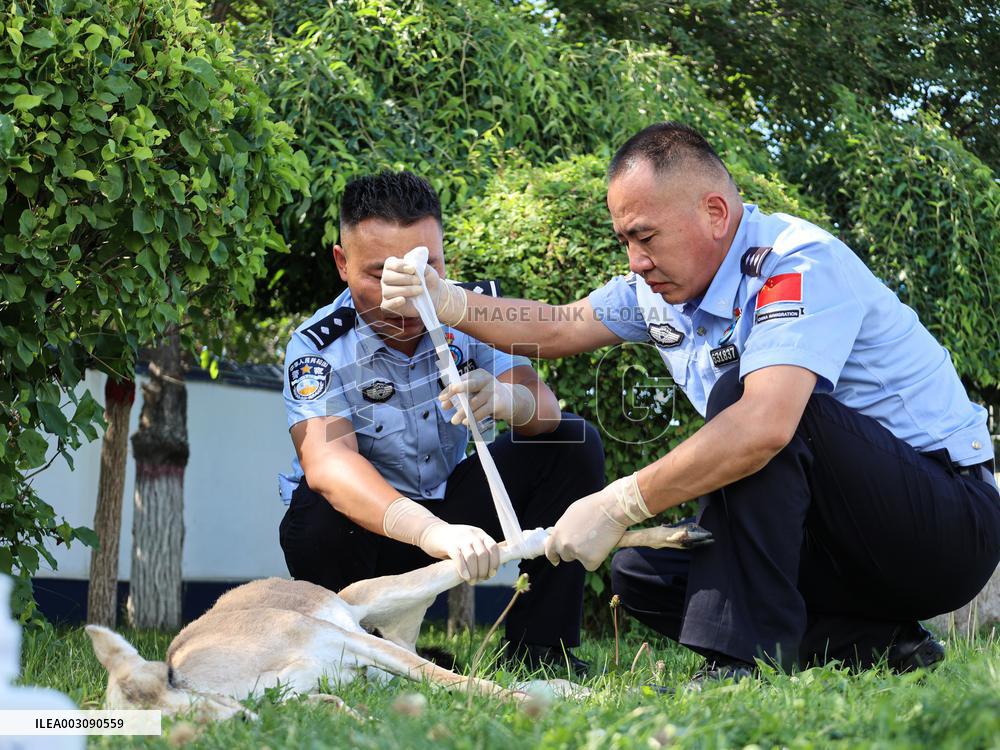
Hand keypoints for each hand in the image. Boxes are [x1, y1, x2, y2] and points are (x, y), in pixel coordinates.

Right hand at [380, 256, 466, 324]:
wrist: (434, 296)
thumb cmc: (428, 280)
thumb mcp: (427, 270)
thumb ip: (419, 264)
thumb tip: (412, 263)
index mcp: (393, 267)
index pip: (389, 264)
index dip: (399, 266)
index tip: (413, 269)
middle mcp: (387, 279)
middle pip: (387, 277)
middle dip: (404, 279)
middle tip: (419, 282)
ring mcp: (387, 292)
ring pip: (387, 291)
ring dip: (405, 290)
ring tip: (419, 290)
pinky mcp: (389, 305)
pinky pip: (386, 305)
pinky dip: (394, 302)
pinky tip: (403, 300)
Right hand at [382, 497, 499, 581]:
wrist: (430, 532)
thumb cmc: (451, 542)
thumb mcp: (468, 543)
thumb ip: (477, 554)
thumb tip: (487, 573)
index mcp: (479, 534)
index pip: (494, 548)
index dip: (495, 562)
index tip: (491, 574)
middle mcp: (472, 534)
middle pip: (484, 555)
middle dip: (484, 570)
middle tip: (479, 580)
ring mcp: (460, 538)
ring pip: (473, 557)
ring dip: (474, 572)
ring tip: (472, 581)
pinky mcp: (449, 544)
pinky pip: (459, 557)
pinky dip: (463, 569)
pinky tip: (465, 577)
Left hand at [439, 369, 535, 426]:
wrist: (510, 400)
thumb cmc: (486, 395)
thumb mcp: (473, 393)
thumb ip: (459, 397)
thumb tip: (443, 404)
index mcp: (478, 374)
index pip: (462, 380)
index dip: (450, 389)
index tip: (441, 398)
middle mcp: (486, 380)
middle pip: (470, 385)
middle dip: (457, 390)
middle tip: (445, 399)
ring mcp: (493, 391)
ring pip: (474, 403)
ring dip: (462, 413)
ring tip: (454, 421)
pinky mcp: (498, 403)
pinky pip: (482, 411)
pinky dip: (473, 418)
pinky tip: (466, 423)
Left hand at [544, 473, 652, 570]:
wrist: (612, 508)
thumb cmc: (595, 506)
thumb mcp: (572, 514)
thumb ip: (566, 528)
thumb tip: (565, 537)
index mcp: (558, 531)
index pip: (550, 549)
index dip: (553, 555)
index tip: (556, 560)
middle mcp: (564, 544)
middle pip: (566, 556)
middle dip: (575, 552)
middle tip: (587, 542)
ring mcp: (576, 552)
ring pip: (580, 559)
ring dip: (587, 554)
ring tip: (598, 538)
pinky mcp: (589, 560)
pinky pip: (592, 564)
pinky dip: (598, 558)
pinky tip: (604, 544)